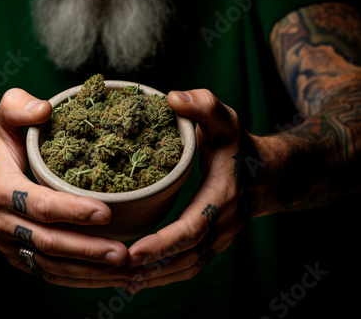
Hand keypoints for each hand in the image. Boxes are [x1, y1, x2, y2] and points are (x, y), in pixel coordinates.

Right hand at [0, 88, 129, 287]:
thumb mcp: (0, 116)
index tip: (105, 212)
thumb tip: (44, 108)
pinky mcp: (18, 254)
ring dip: (88, 272)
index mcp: (0, 187)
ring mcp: (9, 242)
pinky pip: (48, 273)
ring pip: (50, 265)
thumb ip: (18, 106)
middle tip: (124, 254)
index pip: (38, 204)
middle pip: (48, 241)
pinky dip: (79, 280)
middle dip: (87, 250)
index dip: (71, 211)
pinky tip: (108, 279)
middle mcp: (3, 221)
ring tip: (125, 271)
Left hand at [125, 89, 249, 292]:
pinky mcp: (212, 245)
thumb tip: (172, 97)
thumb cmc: (238, 146)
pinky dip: (165, 276)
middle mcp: (221, 226)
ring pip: (186, 268)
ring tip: (121, 281)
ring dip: (155, 277)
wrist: (265, 174)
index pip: (191, 228)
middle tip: (114, 270)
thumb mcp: (225, 119)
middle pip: (185, 257)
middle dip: (151, 267)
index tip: (132, 251)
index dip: (163, 243)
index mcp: (221, 198)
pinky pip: (189, 267)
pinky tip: (140, 278)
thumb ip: (204, 105)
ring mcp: (219, 240)